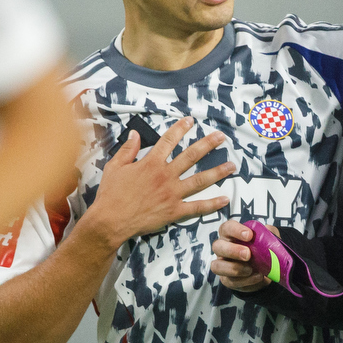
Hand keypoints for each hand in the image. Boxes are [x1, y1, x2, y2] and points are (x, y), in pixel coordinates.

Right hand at [81, 117, 233, 248]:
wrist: (111, 221)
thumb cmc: (111, 195)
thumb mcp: (114, 167)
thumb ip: (128, 150)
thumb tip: (135, 134)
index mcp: (151, 163)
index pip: (169, 141)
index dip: (180, 129)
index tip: (191, 121)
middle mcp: (165, 176)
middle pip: (191, 156)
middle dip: (208, 144)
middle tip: (221, 136)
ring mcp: (172, 194)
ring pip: (200, 180)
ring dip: (217, 172)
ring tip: (232, 165)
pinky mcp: (174, 212)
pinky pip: (197, 207)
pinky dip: (212, 204)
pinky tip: (225, 199)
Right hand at [210, 218, 274, 292]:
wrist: (267, 270)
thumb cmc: (262, 249)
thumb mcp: (269, 238)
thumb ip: (268, 232)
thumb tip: (268, 229)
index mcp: (230, 235)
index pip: (227, 228)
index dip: (236, 230)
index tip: (249, 235)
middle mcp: (222, 248)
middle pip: (217, 246)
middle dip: (232, 250)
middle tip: (247, 254)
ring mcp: (222, 265)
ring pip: (217, 266)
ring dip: (234, 268)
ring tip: (250, 269)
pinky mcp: (227, 280)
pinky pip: (230, 281)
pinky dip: (245, 280)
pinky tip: (257, 277)